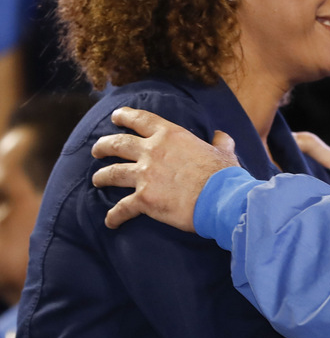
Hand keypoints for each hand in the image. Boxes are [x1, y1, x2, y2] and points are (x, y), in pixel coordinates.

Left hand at [91, 107, 238, 230]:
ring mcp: (145, 175)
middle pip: (117, 144)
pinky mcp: (143, 199)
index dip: (125, 116)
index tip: (116, 116)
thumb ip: (220, 142)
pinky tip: (111, 221)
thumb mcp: (225, 152)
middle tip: (97, 150)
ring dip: (101, 177)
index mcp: (171, 135)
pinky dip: (114, 215)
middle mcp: (152, 151)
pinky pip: (121, 208)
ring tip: (97, 180)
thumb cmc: (224, 175)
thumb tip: (220, 136)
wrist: (221, 198)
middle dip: (103, 146)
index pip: (141, 120)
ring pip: (112, 173)